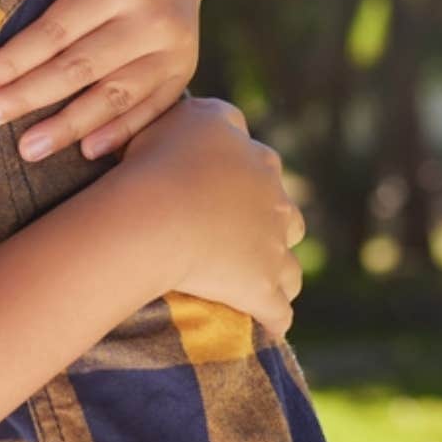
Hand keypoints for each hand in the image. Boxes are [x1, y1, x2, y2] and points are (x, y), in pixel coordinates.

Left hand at [0, 0, 203, 161]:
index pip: (58, 30)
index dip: (14, 59)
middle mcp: (155, 20)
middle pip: (79, 68)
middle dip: (26, 97)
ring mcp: (174, 50)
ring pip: (113, 97)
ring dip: (67, 127)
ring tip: (25, 150)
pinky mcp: (184, 71)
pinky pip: (150, 109)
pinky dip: (119, 133)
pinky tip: (85, 152)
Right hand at [112, 98, 303, 334]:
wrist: (156, 214)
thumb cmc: (153, 162)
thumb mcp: (174, 118)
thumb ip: (195, 116)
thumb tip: (197, 116)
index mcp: (253, 155)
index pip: (259, 161)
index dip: (242, 173)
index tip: (218, 185)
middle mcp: (273, 197)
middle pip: (286, 213)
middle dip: (269, 224)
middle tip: (235, 237)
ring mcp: (272, 246)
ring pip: (289, 264)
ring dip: (277, 272)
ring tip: (254, 283)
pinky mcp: (263, 287)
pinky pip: (277, 311)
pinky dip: (273, 319)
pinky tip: (265, 326)